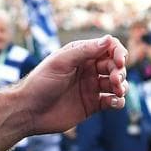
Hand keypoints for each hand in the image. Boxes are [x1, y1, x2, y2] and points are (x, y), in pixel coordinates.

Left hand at [13, 36, 127, 133]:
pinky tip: (114, 102)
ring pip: (117, 83)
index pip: (108, 47)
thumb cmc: (40, 82)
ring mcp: (91, 87)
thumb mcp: (61, 62)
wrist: (28, 111)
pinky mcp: (92, 105)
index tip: (120, 61)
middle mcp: (88, 69)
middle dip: (120, 71)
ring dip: (122, 86)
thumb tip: (109, 39)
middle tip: (115, 80)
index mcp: (81, 55)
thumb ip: (85, 50)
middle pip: (115, 66)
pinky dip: (118, 101)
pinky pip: (112, 101)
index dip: (118, 52)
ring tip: (117, 91)